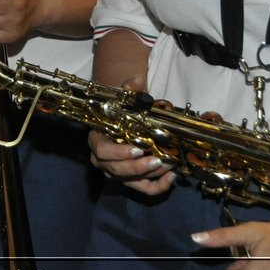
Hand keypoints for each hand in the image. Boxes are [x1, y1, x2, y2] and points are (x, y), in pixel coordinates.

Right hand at [87, 74, 173, 194]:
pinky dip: (158, 187)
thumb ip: (130, 89)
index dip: (118, 153)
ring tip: (169, 164)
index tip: (137, 148)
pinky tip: (171, 176)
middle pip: (115, 170)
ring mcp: (116, 172)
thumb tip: (138, 79)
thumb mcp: (125, 98)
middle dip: (138, 167)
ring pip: (129, 181)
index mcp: (97, 139)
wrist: (124, 120)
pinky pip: (143, 189)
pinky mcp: (131, 180)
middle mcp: (103, 160)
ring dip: (150, 175)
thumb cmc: (122, 109)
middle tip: (158, 159)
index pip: (102, 151)